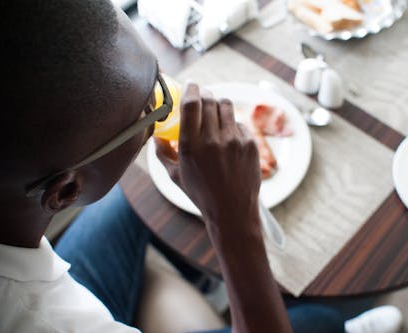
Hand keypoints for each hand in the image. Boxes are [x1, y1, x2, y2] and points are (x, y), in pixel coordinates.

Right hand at [156, 83, 260, 230]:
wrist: (232, 211)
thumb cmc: (201, 194)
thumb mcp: (175, 176)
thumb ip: (163, 153)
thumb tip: (157, 135)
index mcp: (191, 145)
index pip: (191, 103)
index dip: (191, 88)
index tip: (191, 85)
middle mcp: (213, 140)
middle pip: (209, 100)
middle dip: (205, 95)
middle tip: (203, 99)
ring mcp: (234, 141)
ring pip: (226, 106)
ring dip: (219, 106)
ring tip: (216, 116)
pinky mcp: (250, 144)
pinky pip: (240, 123)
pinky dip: (232, 125)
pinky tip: (228, 138)